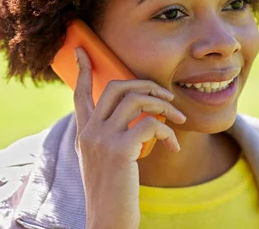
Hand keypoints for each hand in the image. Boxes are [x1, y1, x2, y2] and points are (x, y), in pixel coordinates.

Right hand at [72, 47, 185, 228]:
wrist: (107, 223)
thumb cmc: (113, 193)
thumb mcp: (105, 160)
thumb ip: (113, 136)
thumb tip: (138, 117)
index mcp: (84, 133)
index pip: (80, 93)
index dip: (83, 69)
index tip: (82, 48)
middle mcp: (88, 132)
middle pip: (117, 87)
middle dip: (146, 84)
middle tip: (166, 95)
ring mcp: (101, 139)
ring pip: (136, 99)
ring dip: (163, 105)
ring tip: (178, 117)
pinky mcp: (119, 150)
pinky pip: (150, 123)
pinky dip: (168, 130)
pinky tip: (174, 145)